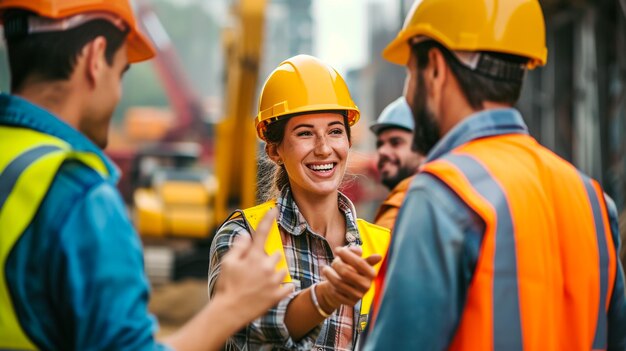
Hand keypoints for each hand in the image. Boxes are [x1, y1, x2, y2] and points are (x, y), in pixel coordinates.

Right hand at [214, 208, 292, 323]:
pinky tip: (273, 289)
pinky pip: (289, 286)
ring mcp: (274, 282)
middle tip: (256, 268)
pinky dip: (284, 286)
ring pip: (282, 269)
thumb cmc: (226, 286)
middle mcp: (267, 267)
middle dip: (269, 258)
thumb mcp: (227, 263)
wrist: (229, 312)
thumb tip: (246, 235)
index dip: (268, 219)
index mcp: (254, 257)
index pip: (262, 233)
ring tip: (261, 281)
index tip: (274, 209)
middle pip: (276, 254)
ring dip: (276, 272)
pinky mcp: (277, 295)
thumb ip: (238, 247)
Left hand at [318, 246, 381, 310]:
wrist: (342, 288)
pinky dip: (329, 283)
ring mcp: (359, 295)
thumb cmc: (349, 268)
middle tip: (333, 261)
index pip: (359, 262)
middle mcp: (367, 285)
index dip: (347, 254)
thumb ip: (355, 251)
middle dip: (336, 264)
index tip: (337, 249)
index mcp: (371, 273)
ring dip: (329, 273)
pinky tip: (328, 278)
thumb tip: (355, 249)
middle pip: (346, 272)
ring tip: (325, 268)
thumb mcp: (353, 258)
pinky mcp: (350, 303)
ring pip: (338, 282)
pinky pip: (335, 292)